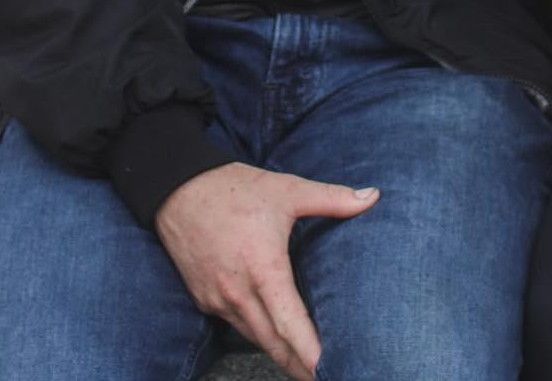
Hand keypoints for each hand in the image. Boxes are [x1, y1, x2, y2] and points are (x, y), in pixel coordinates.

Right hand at [154, 162, 379, 380]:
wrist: (178, 188)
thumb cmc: (235, 188)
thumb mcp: (288, 190)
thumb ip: (333, 198)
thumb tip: (373, 195)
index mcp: (263, 267)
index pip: (290, 323)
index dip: (310, 353)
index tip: (327, 369)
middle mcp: (238, 292)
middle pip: (274, 344)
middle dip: (301, 366)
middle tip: (326, 377)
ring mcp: (217, 301)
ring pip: (256, 338)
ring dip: (280, 354)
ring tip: (305, 365)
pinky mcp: (204, 301)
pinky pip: (237, 326)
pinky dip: (258, 336)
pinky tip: (274, 337)